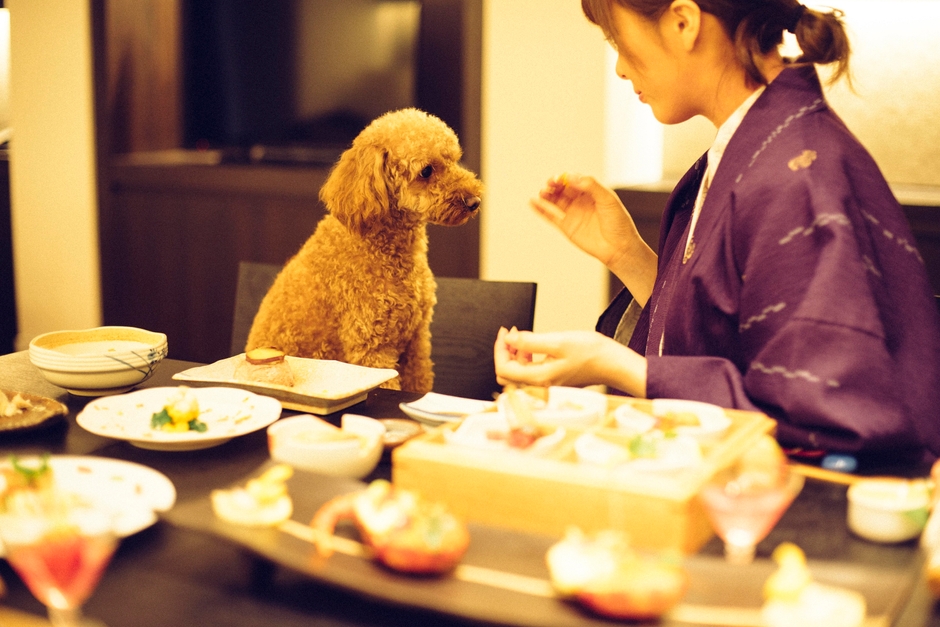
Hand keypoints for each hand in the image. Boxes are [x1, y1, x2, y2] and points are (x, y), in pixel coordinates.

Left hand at [494, 326, 646, 396]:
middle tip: (511, 334)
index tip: (505, 333)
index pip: (504, 369)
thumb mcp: (558, 341)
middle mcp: (540, 386)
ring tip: (524, 337)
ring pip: (519, 372)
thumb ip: (530, 341)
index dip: (500, 349)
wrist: (613, 364)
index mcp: (539, 378)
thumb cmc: (592, 353)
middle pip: (508, 374)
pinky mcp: (553, 380)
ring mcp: (547, 384)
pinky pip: (531, 372)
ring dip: (517, 353)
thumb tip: (509, 340)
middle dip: (506, 352)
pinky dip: (528, 358)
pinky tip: (535, 346)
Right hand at [531, 173, 656, 305]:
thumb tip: (573, 178)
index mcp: (592, 193)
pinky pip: (550, 217)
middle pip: (563, 189)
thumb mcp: (608, 200)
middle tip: (550, 183)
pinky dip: (541, 210)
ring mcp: (573, 214)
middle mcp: (581, 202)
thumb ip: (591, 186)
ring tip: (543, 192)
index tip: (562, 178)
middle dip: (555, 184)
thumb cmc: (619, 224)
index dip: (567, 178)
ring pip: (555, 201)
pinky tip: (533, 203)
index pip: (575, 180)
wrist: (619, 248)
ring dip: (547, 195)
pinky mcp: (567, 227)